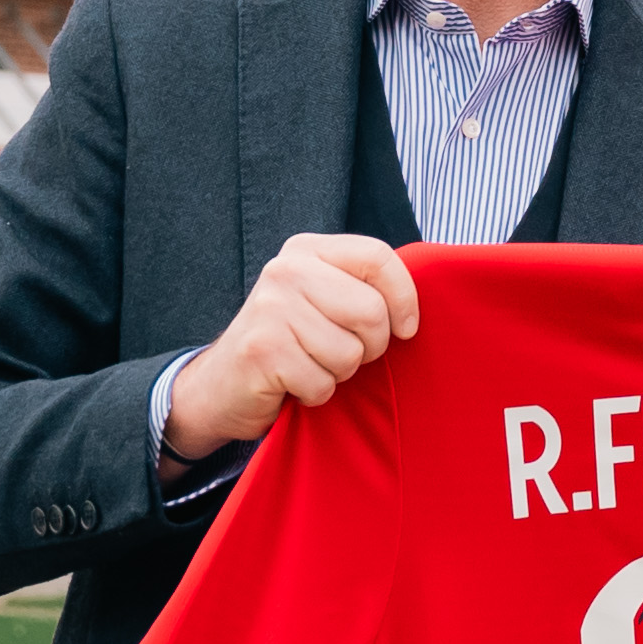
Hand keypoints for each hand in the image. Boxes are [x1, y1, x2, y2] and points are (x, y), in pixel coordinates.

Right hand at [165, 232, 423, 464]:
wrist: (221, 384)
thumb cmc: (288, 342)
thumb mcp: (322, 298)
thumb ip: (361, 287)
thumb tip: (421, 301)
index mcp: (306, 249)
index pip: (378, 257)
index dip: (405, 298)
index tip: (406, 328)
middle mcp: (285, 270)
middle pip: (372, 312)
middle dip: (370, 347)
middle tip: (343, 353)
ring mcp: (270, 309)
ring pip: (350, 353)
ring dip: (338, 373)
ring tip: (310, 365)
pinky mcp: (263, 351)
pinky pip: (323, 383)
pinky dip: (316, 394)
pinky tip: (292, 383)